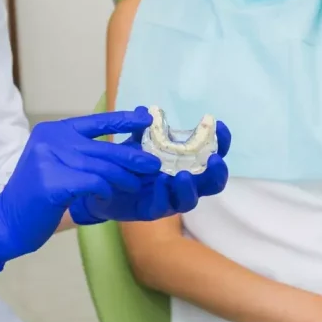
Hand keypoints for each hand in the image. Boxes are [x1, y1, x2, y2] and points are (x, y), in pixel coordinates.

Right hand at [0, 109, 160, 272]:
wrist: (8, 221)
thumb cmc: (39, 196)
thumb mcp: (58, 165)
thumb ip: (83, 153)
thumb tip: (124, 149)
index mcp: (52, 131)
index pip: (94, 121)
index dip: (123, 119)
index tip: (147, 119)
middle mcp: (49, 140)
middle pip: (102, 147)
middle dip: (132, 156)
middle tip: (153, 164)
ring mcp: (48, 159)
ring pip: (101, 167)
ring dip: (123, 178)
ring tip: (135, 185)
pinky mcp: (51, 182)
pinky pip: (92, 183)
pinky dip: (105, 190)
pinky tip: (108, 197)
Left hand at [69, 109, 230, 223]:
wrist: (100, 183)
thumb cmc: (128, 161)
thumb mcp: (135, 142)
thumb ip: (142, 129)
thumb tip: (145, 110)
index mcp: (186, 163)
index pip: (212, 153)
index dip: (221, 141)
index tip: (220, 126)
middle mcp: (184, 183)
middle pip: (212, 183)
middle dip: (217, 172)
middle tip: (214, 159)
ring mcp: (170, 199)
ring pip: (190, 200)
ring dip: (190, 187)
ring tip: (183, 175)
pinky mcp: (152, 211)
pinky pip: (163, 206)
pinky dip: (164, 194)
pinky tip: (161, 181)